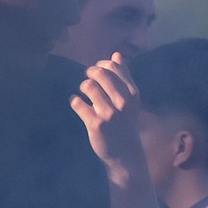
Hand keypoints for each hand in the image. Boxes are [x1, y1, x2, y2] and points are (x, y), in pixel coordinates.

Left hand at [72, 53, 142, 173]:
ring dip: (83, 88)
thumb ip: (124, 76)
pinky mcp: (95, 124)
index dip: (102, 65)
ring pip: (88, 86)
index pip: (113, 66)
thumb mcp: (131, 100)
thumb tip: (117, 55)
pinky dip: (74, 102)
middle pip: (99, 73)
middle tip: (88, 81)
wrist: (125, 153)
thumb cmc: (126, 122)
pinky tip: (79, 106)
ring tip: (84, 94)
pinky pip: (77, 103)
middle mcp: (123, 102)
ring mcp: (109, 113)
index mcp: (132, 93)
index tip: (98, 73)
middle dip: (89, 73)